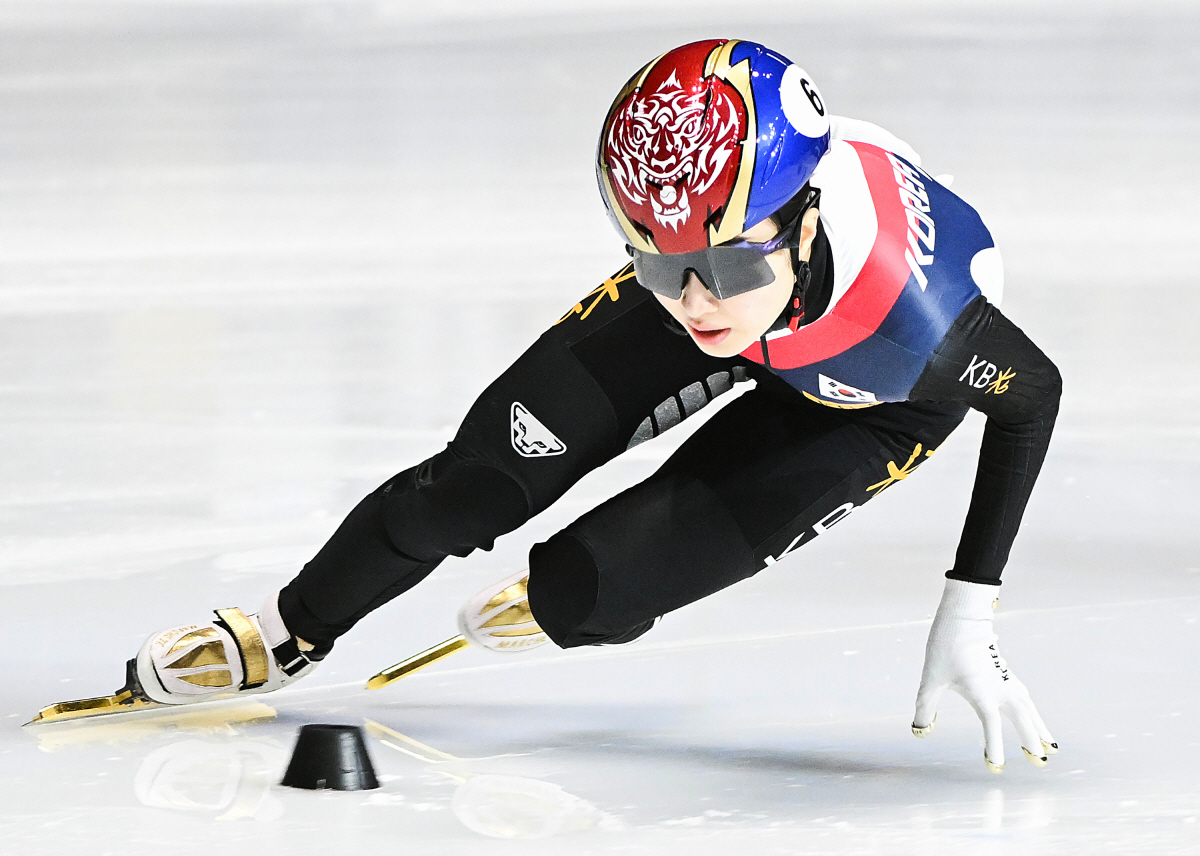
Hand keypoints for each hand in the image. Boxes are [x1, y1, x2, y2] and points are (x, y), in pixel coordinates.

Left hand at [912, 579, 1056, 771]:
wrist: (963, 618)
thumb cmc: (945, 647)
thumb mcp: (931, 678)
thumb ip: (925, 706)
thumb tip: (919, 730)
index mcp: (981, 691)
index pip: (991, 725)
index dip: (994, 747)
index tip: (996, 767)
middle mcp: (999, 688)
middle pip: (1021, 719)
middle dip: (1030, 741)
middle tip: (1040, 763)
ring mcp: (1006, 680)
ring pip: (1028, 709)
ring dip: (1039, 728)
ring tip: (1051, 748)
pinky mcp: (1007, 674)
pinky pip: (1025, 699)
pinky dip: (1033, 713)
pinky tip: (1035, 722)